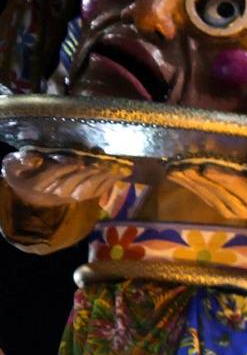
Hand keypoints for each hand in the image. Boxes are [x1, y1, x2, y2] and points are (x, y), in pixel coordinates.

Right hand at [1, 151, 131, 206]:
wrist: (30, 193)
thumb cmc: (22, 173)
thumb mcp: (12, 165)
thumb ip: (20, 162)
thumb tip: (34, 158)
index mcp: (38, 183)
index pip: (53, 174)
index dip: (64, 168)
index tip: (76, 161)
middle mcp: (58, 192)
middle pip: (75, 180)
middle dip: (91, 170)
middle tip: (104, 161)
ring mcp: (73, 195)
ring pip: (91, 186)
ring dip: (105, 176)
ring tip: (117, 165)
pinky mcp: (85, 195)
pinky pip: (101, 190)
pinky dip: (113, 180)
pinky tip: (124, 171)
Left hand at [166, 163, 246, 221]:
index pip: (236, 185)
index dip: (220, 176)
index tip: (205, 166)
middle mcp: (240, 208)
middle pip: (216, 190)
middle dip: (196, 178)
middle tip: (177, 166)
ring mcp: (230, 210)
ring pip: (207, 194)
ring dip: (189, 182)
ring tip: (172, 170)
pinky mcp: (224, 209)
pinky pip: (205, 197)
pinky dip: (192, 186)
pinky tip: (180, 178)